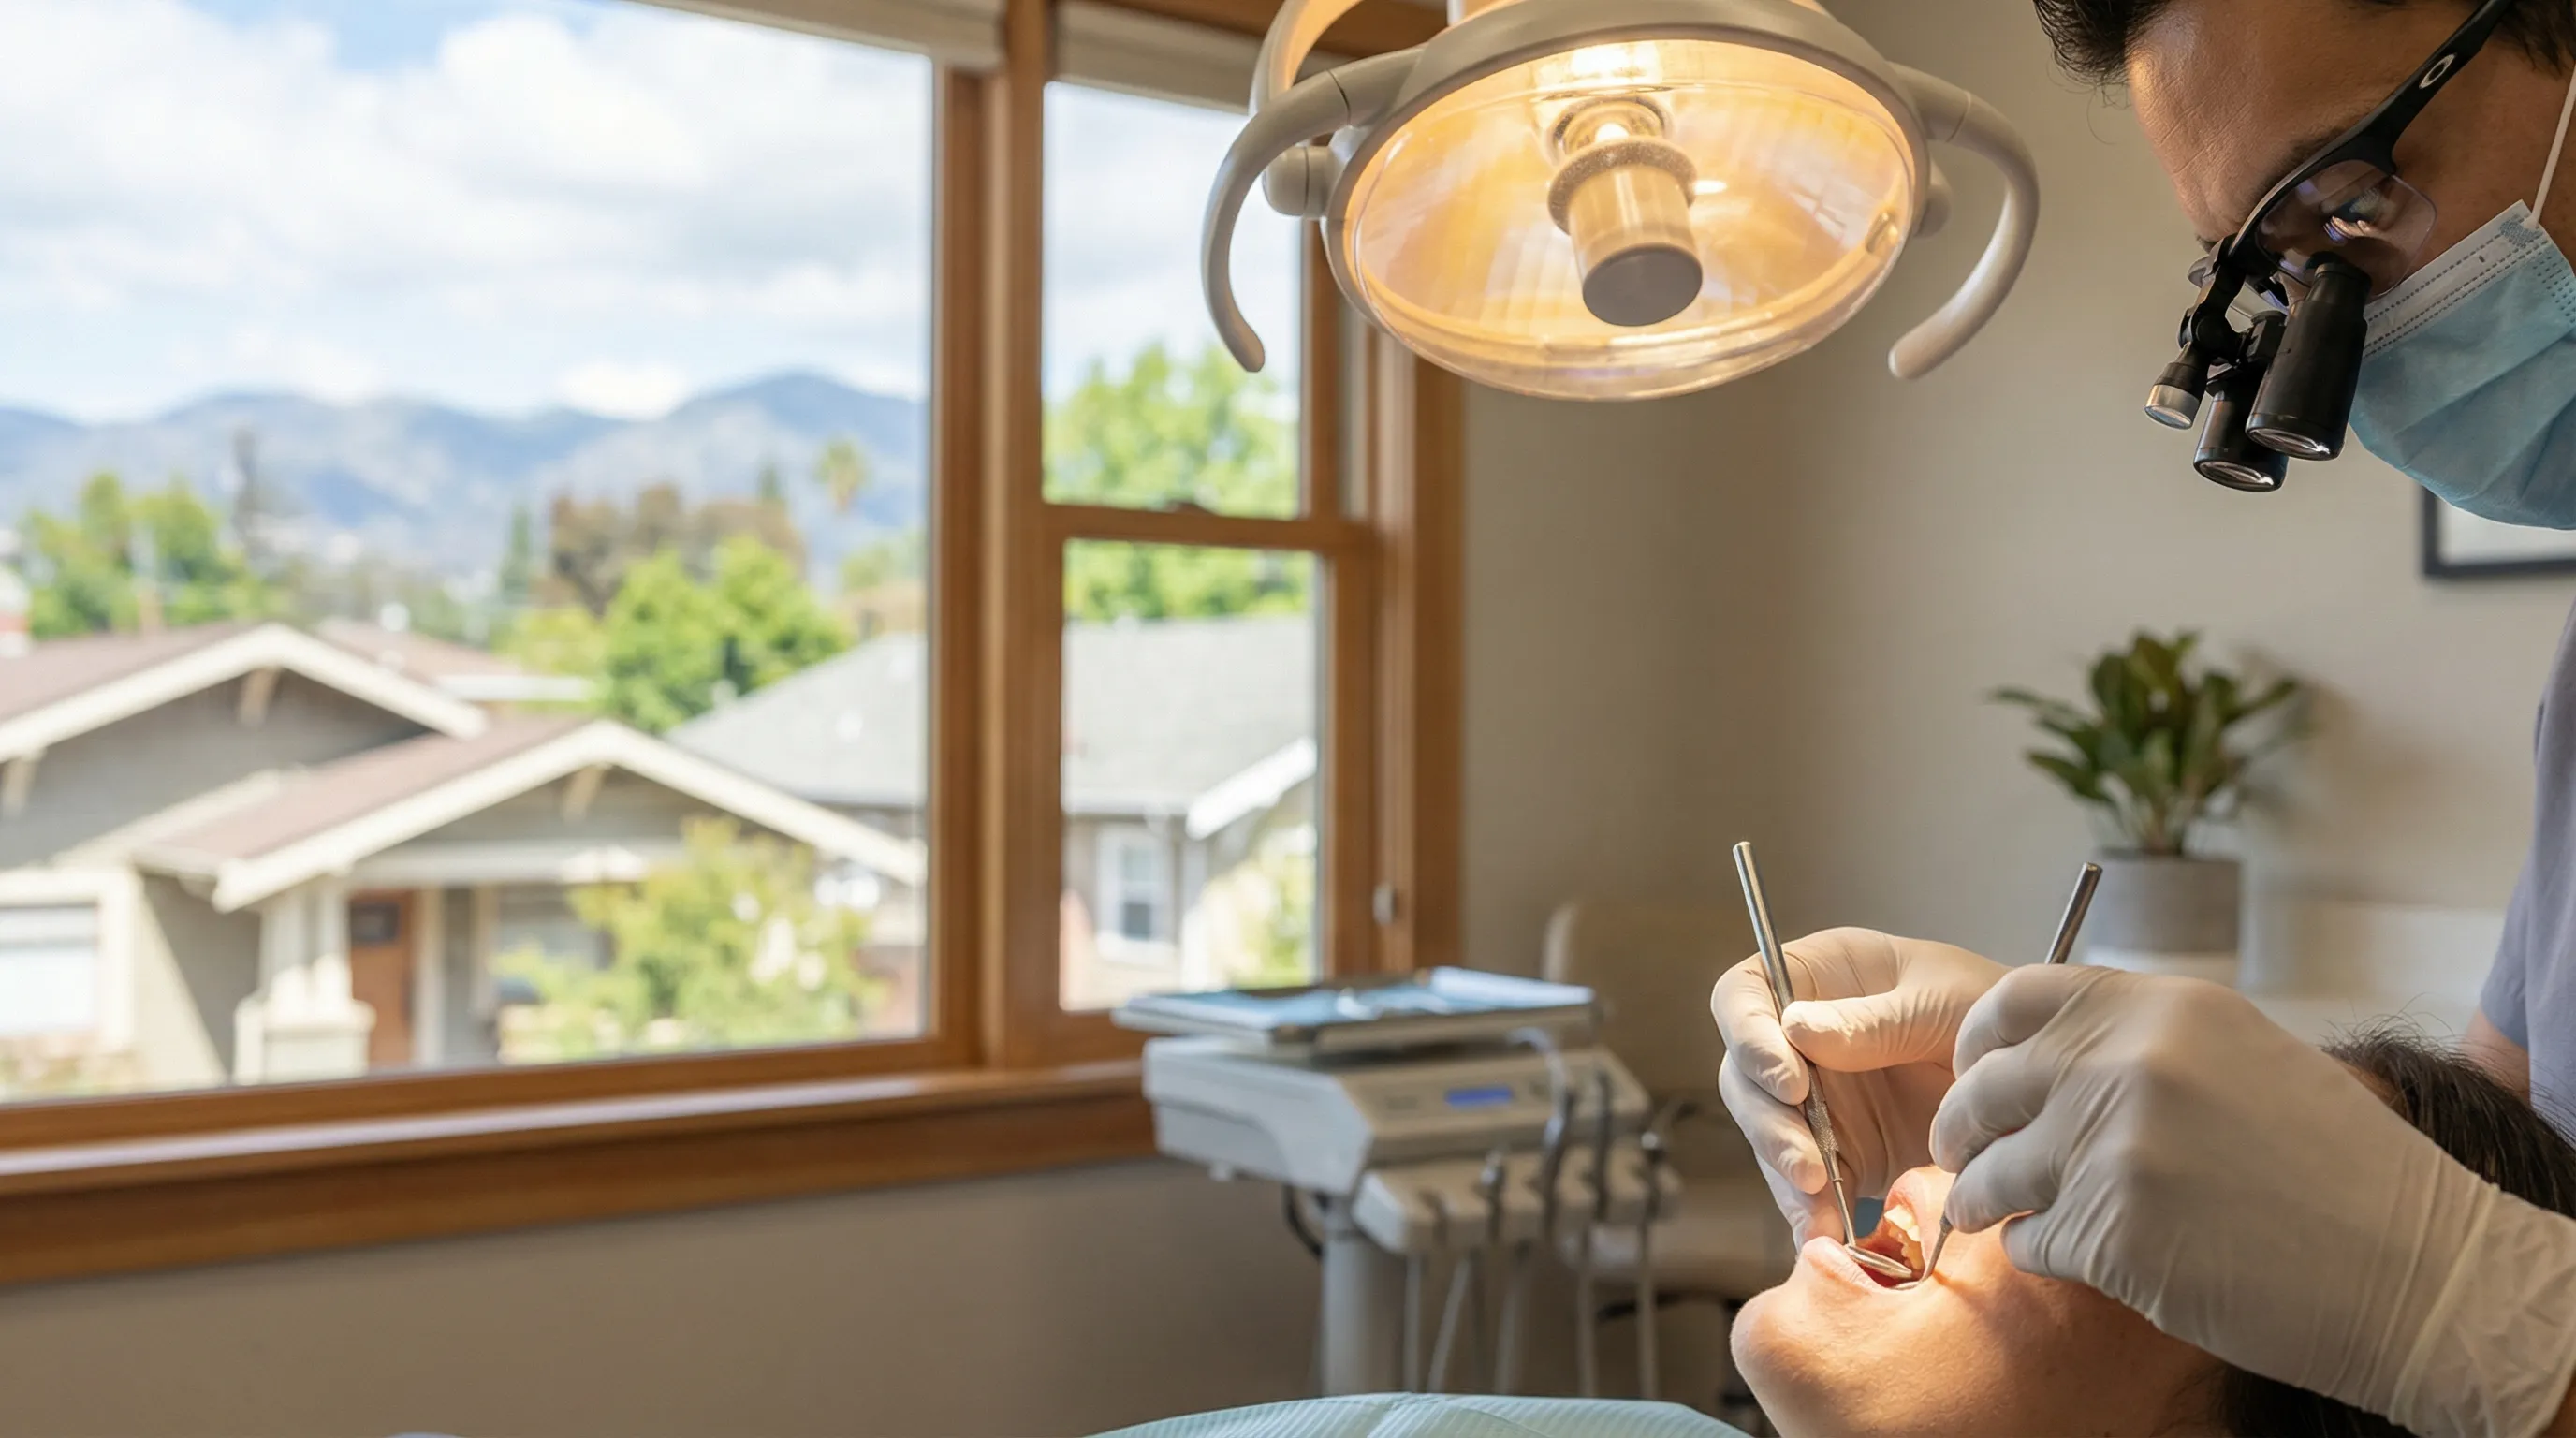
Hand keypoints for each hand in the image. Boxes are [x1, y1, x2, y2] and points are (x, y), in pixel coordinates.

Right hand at [1710, 927, 2006, 1241]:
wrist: (2042, 1079)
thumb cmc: (1997, 1009)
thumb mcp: (1942, 1002)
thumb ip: (1873, 1020)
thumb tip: (1794, 1030)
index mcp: (1819, 977)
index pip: (1743, 996)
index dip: (1748, 1036)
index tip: (1789, 1082)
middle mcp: (1802, 1038)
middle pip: (1743, 1076)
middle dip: (1767, 1124)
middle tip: (1806, 1164)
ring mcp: (1818, 1097)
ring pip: (1766, 1135)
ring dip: (1785, 1173)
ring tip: (1820, 1207)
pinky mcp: (1840, 1151)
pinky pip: (1806, 1184)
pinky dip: (1810, 1211)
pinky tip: (1825, 1233)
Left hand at [1935, 967, 2575, 1437]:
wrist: (2416, 1268)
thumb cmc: (2340, 1171)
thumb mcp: (2243, 1059)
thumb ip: (2144, 1045)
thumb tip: (2050, 1058)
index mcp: (2162, 1008)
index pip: (2016, 998)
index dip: (1978, 1040)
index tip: (1972, 1072)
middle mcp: (2125, 1062)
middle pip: (1985, 1086)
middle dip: (1959, 1126)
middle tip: (1957, 1152)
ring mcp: (2112, 1145)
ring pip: (1990, 1170)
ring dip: (1980, 1196)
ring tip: (1985, 1210)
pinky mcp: (2109, 1230)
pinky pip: (2027, 1238)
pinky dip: (2031, 1249)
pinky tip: (2058, 1252)